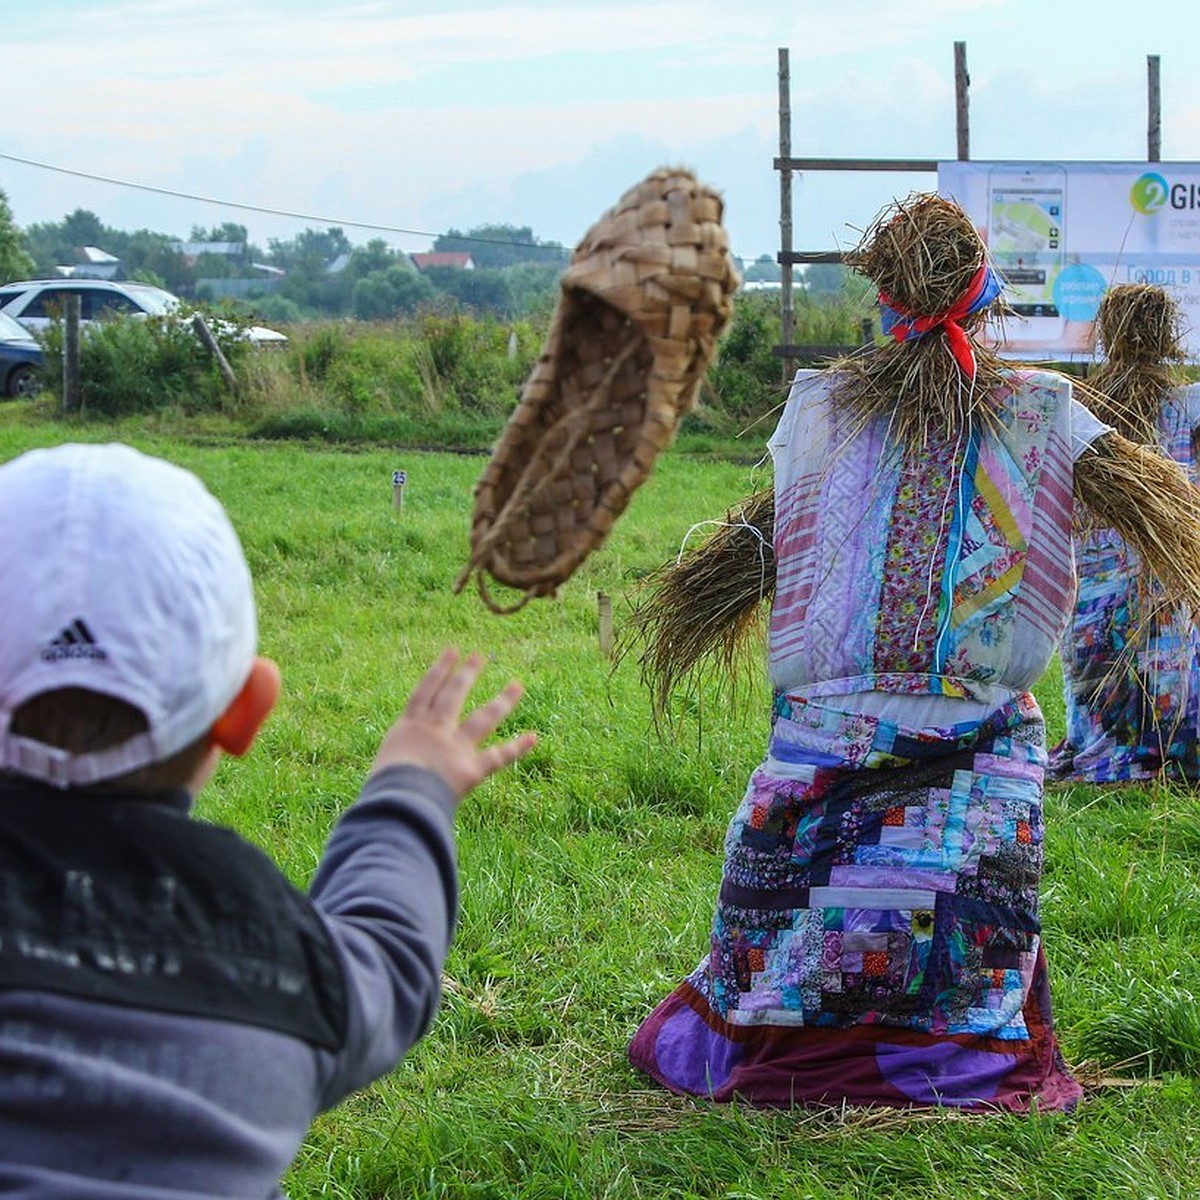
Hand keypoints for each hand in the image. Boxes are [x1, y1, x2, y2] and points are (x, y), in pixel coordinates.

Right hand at [371, 648, 535, 801]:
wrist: (398, 799)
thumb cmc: (383, 788)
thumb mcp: (385, 767)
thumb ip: (397, 762)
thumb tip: (392, 771)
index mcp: (409, 727)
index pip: (425, 691)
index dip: (440, 670)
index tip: (452, 651)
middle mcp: (434, 731)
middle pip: (453, 696)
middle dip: (467, 675)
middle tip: (479, 656)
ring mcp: (455, 747)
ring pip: (484, 719)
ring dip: (502, 701)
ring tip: (517, 684)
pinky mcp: (470, 768)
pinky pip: (497, 757)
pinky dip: (516, 749)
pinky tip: (533, 738)